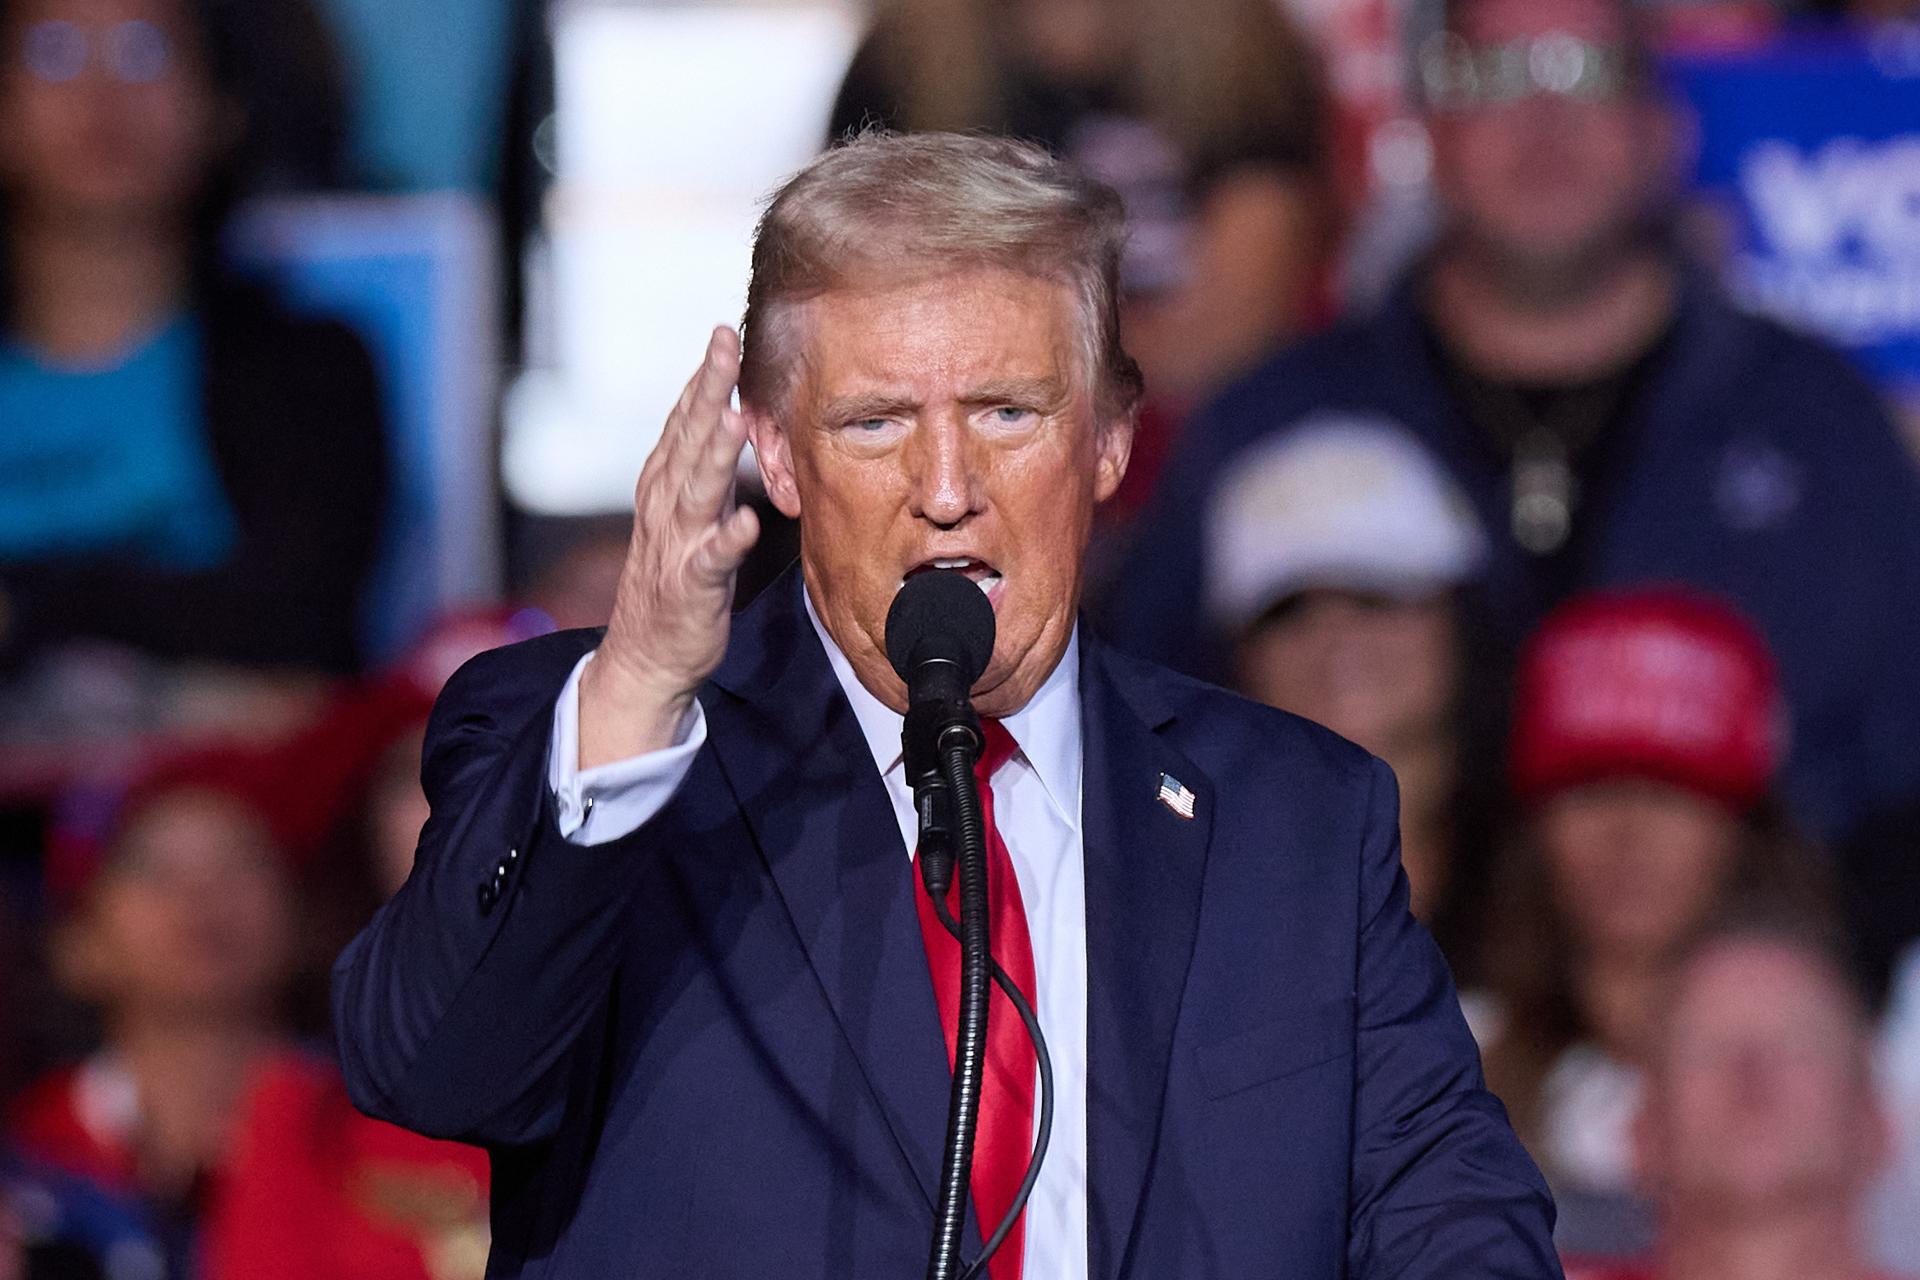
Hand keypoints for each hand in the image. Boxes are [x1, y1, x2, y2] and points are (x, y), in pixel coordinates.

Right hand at [578, 327, 760, 765]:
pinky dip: (727, 541)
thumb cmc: (674, 580)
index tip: (723, 330)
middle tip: (725, 343)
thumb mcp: (687, 513)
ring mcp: (677, 545)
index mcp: (666, 485)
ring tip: (734, 417)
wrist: (648, 657)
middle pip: (687, 439)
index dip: (703, 377)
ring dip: (713, 454)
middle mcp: (667, 507)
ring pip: (696, 491)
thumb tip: (722, 413)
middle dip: (707, 390)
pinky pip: (712, 561)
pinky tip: (746, 523)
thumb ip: (702, 467)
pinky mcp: (692, 587)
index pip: (684, 420)